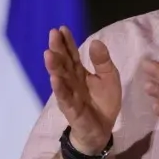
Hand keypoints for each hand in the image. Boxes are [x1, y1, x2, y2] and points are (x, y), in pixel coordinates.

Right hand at [44, 27, 121, 154]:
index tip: (62, 28)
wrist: (103, 130)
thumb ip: (103, 61)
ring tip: (48, 53)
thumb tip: (95, 41)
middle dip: (57, 48)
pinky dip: (59, 88)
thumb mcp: (109, 78)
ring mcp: (69, 94)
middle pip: (63, 62)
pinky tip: (54, 78)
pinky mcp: (71, 109)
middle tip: (52, 33)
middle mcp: (71, 81)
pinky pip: (64, 97)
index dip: (67, 42)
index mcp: (80, 72)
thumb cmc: (103, 102)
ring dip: (54, 66)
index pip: (72, 54)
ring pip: (60, 78)